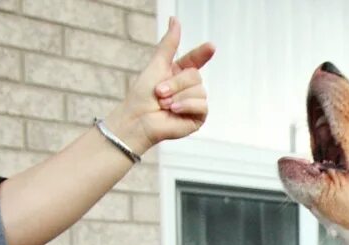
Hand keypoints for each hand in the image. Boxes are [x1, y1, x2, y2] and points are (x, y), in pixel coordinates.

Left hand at [104, 17, 213, 153]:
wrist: (137, 120)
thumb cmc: (142, 96)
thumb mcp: (157, 65)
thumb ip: (169, 44)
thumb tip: (175, 19)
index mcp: (179, 74)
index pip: (195, 60)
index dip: (202, 53)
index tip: (211, 47)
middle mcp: (189, 88)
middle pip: (195, 76)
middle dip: (175, 83)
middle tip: (159, 93)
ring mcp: (195, 103)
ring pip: (199, 90)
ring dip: (178, 96)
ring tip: (164, 105)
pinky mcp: (198, 117)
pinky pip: (202, 105)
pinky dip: (186, 106)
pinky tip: (173, 111)